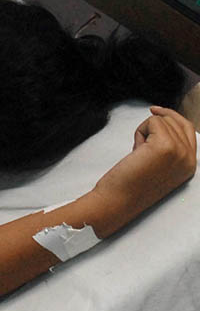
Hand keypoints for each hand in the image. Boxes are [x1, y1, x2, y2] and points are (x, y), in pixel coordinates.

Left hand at [91, 106, 196, 233]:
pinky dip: (140, 131)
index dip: (172, 117)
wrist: (119, 199)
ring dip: (145, 131)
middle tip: (140, 144)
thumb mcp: (158, 164)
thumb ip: (168, 148)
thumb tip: (161, 122)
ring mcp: (180, 152)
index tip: (155, 111)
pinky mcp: (166, 146)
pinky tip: (136, 150)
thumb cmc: (131, 182)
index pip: (189, 129)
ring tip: (139, 153)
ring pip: (162, 120)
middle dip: (154, 126)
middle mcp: (190, 159)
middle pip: (176, 121)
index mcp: (190, 164)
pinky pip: (153, 121)